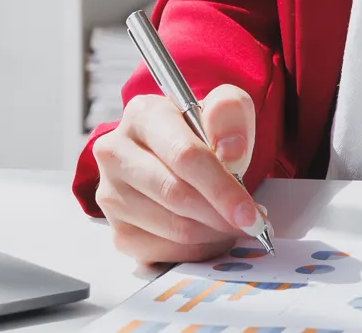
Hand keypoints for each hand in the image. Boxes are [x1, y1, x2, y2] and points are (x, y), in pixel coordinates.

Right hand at [92, 85, 265, 264]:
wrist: (179, 157)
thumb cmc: (202, 133)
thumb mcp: (224, 108)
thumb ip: (229, 113)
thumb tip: (231, 149)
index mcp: (142, 115)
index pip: (183, 155)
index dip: (221, 187)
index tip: (250, 212)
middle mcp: (116, 153)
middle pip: (175, 195)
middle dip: (220, 215)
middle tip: (251, 223)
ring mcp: (111, 195)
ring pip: (172, 228)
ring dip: (213, 233)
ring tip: (232, 224)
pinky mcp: (119, 231)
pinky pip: (165, 253)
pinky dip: (197, 250)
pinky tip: (210, 234)